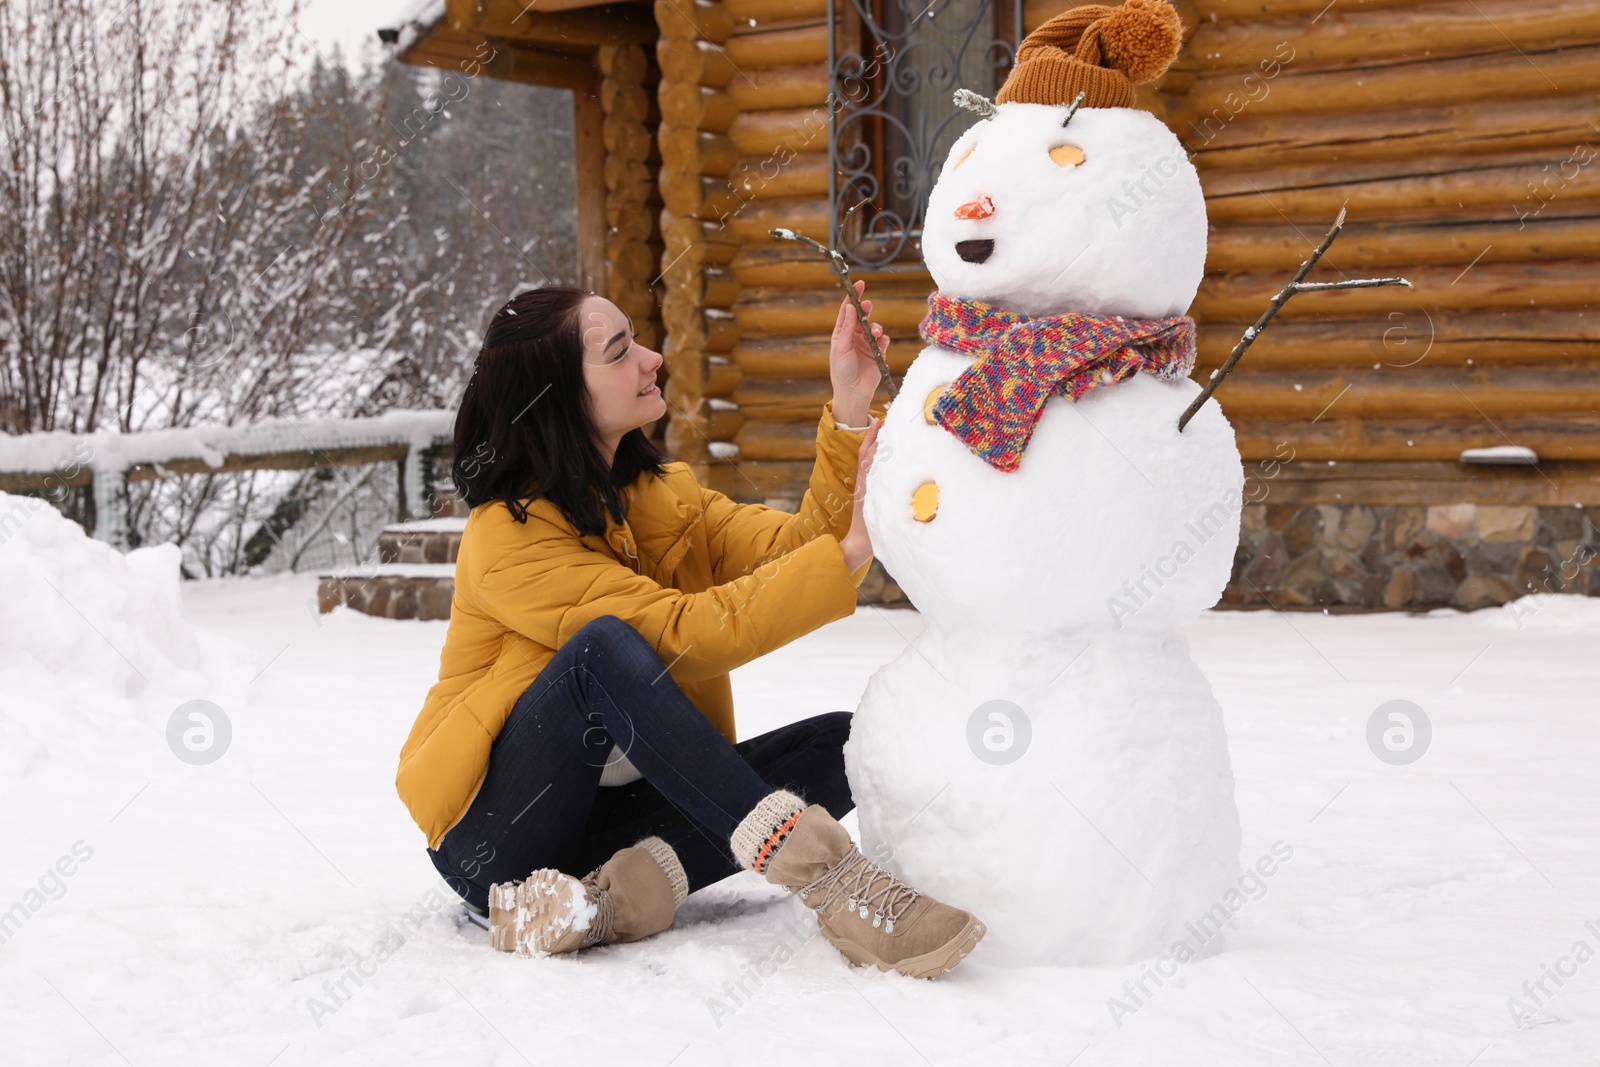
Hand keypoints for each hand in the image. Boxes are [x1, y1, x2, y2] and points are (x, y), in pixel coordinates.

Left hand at [830, 279, 889, 420]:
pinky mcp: (878, 353)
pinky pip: (884, 341)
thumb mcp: (841, 347)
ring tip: (875, 333)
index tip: (859, 284)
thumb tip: (850, 307)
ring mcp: (867, 344)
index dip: (853, 297)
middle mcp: (854, 337)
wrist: (853, 392)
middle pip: (862, 316)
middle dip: (866, 309)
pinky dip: (884, 339)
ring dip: (876, 327)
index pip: (847, 311)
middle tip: (868, 305)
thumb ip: (847, 327)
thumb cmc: (841, 370)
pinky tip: (881, 342)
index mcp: (842, 334)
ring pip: (874, 328)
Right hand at [841, 416, 881, 572]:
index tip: (883, 426)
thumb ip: (890, 498)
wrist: (858, 544)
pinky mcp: (865, 493)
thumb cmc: (874, 532)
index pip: (870, 458)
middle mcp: (866, 484)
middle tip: (883, 418)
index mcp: (869, 486)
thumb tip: (910, 492)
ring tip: (880, 424)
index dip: (875, 442)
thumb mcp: (883, 510)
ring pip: (869, 459)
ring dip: (874, 442)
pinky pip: (868, 471)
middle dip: (875, 437)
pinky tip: (876, 446)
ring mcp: (865, 487)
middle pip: (868, 454)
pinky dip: (870, 457)